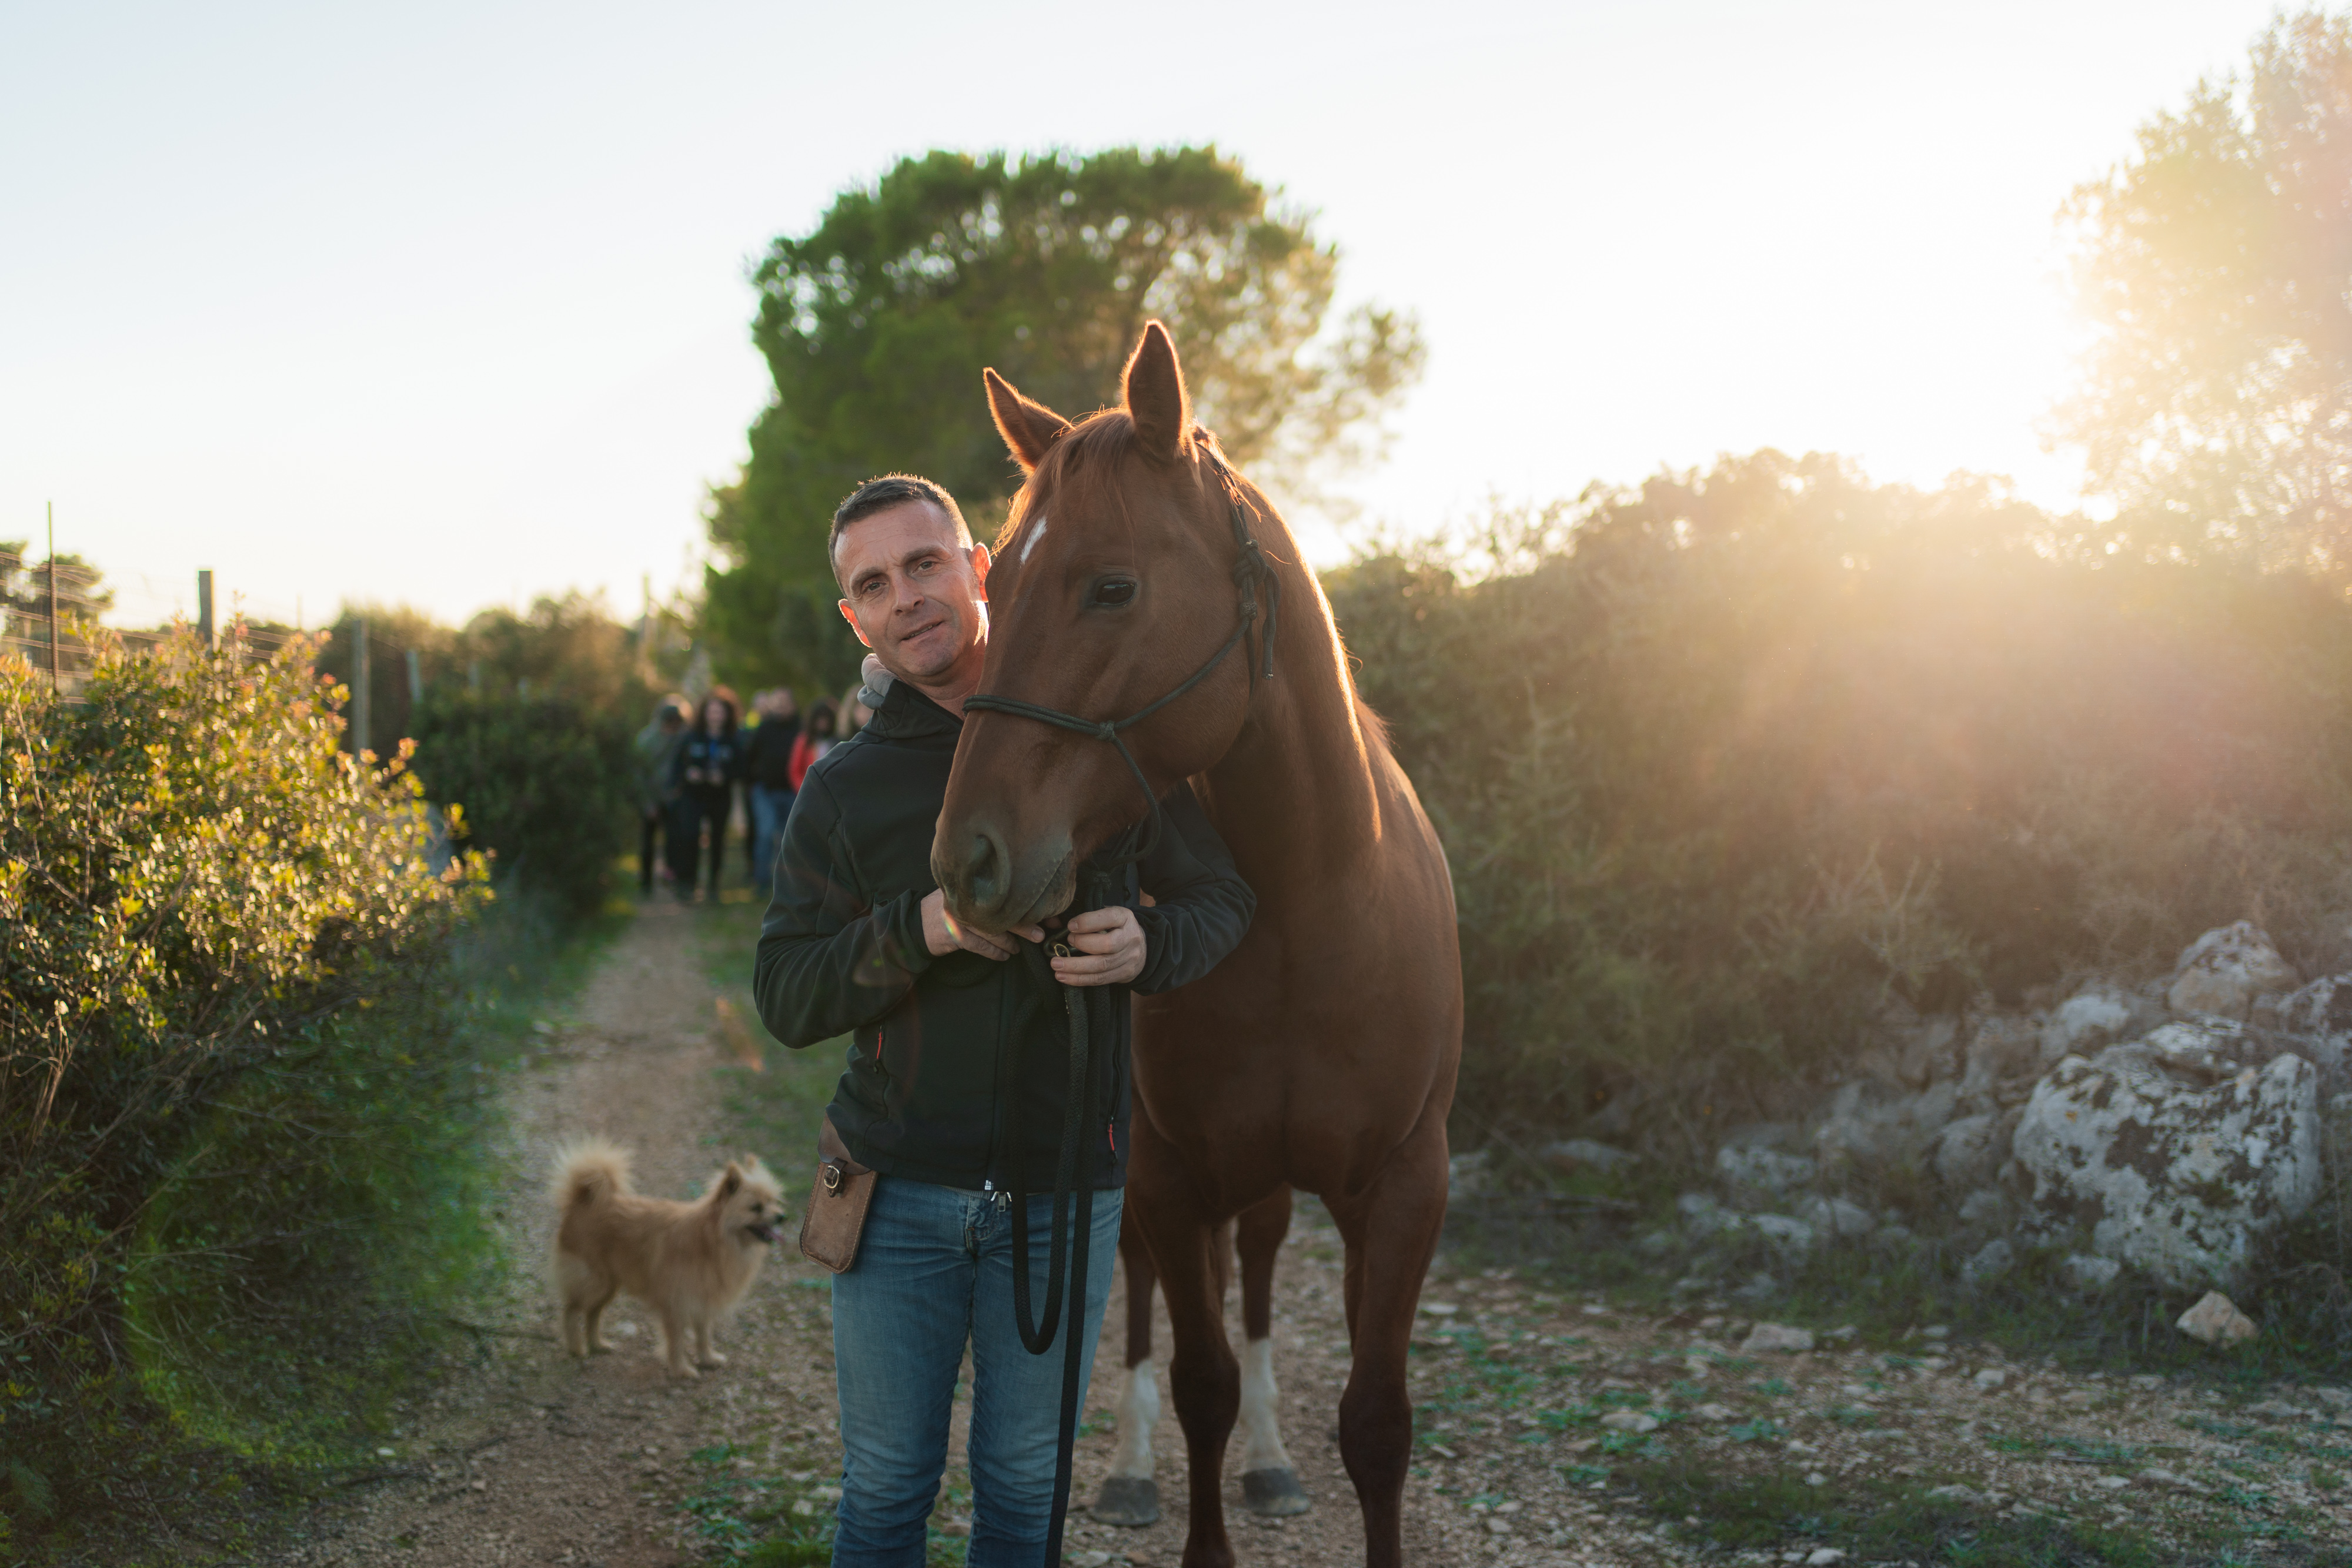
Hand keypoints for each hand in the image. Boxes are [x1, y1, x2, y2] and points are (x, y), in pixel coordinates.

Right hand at [921, 888, 1042, 960]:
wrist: (915, 924)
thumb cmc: (945, 909)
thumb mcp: (963, 895)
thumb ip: (986, 895)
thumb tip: (1021, 902)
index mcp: (973, 886)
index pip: (1006, 892)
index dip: (1027, 903)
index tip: (1046, 913)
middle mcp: (967, 899)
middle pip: (1002, 910)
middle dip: (1024, 924)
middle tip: (1041, 933)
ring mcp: (959, 917)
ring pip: (992, 930)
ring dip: (1010, 942)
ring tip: (1020, 949)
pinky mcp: (954, 935)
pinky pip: (979, 946)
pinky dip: (994, 952)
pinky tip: (1004, 956)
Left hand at [1051, 905, 1146, 986]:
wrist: (1143, 947)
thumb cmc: (1117, 928)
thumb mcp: (1110, 916)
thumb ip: (1092, 919)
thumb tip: (1066, 927)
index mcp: (1125, 918)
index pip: (1109, 918)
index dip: (1088, 922)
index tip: (1070, 926)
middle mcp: (1130, 937)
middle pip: (1107, 945)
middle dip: (1081, 945)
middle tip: (1063, 946)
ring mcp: (1129, 958)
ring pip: (1101, 965)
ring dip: (1075, 967)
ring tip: (1056, 966)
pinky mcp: (1125, 974)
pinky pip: (1100, 979)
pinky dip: (1080, 979)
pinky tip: (1065, 977)